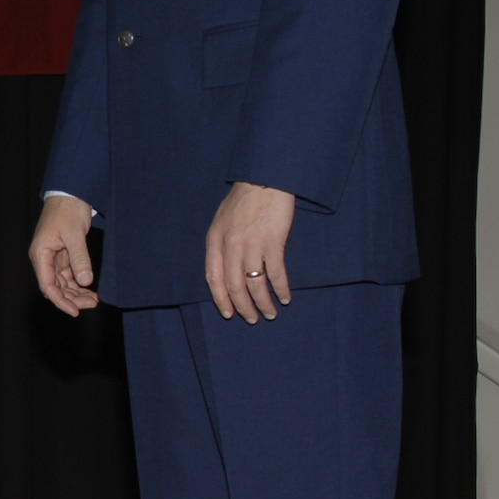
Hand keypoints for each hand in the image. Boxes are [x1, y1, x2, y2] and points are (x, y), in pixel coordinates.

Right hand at [29, 194, 98, 315]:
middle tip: (92, 303)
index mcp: (40, 254)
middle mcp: (44, 259)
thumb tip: (85, 281)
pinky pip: (68, 275)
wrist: (69, 193)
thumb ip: (79, 258)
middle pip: (55, 287)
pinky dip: (78, 283)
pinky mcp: (62, 255)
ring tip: (94, 299)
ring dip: (76, 293)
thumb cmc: (67, 210)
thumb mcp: (75, 234)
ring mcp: (53, 258)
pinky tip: (89, 289)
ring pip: (62, 283)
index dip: (60, 301)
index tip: (75, 311)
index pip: (48, 286)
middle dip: (72, 298)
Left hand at [204, 181, 295, 321]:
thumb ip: (221, 245)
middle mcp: (230, 245)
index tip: (229, 314)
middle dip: (244, 307)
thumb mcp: (221, 222)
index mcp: (215, 241)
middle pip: (234, 286)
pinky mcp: (273, 241)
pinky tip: (285, 297)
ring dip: (263, 303)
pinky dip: (281, 289)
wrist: (263, 180)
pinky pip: (276, 273)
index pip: (213, 279)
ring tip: (270, 313)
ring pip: (255, 284)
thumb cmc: (243, 201)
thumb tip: (225, 272)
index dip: (221, 300)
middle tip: (253, 318)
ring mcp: (252, 244)